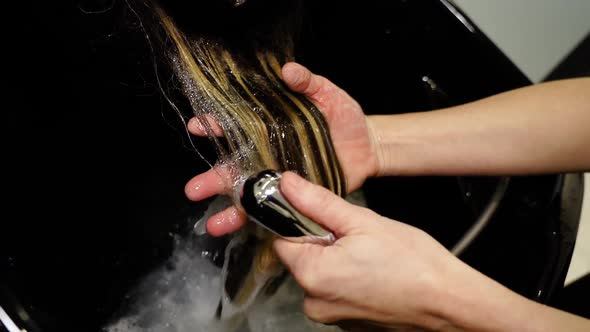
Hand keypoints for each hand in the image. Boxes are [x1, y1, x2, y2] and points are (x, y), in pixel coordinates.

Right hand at [184, 62, 378, 235]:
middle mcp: (268, 155)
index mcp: (269, 129)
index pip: (237, 127)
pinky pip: (272, 212)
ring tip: (213, 224)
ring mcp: (279, 180)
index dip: (215, 125)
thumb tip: (288, 70)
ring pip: (248, 196)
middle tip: (193, 189)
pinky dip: (257, 223)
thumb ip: (309, 83)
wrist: (368, 147)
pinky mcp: (294, 198)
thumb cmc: (345, 118)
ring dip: (229, 210)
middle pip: (234, 168)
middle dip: (212, 179)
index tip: (197, 125)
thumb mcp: (328, 96)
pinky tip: (241, 232)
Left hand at [272, 172, 457, 330]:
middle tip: (357, 236)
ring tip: (370, 256)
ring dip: (337, 260)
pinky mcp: (347, 323)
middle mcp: (314, 302)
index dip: (300, 221)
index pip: (282, 239)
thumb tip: (288, 184)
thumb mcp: (363, 221)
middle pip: (302, 257)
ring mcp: (331, 316)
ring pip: (320, 275)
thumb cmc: (414, 264)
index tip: (324, 216)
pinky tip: (374, 273)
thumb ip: (318, 202)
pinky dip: (349, 279)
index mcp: (312, 274)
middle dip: (323, 241)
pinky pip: (336, 292)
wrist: (450, 303)